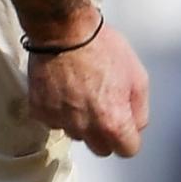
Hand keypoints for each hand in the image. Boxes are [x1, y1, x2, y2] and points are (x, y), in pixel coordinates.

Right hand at [26, 17, 150, 158]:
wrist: (64, 31)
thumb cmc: (101, 47)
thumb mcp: (137, 75)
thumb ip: (140, 108)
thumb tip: (136, 124)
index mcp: (112, 122)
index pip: (127, 150)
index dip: (129, 136)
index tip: (125, 124)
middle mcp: (85, 128)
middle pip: (100, 148)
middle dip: (105, 133)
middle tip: (104, 106)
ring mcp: (60, 121)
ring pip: (76, 134)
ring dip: (80, 121)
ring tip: (81, 91)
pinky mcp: (40, 111)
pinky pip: (54, 121)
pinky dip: (59, 110)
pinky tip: (64, 89)